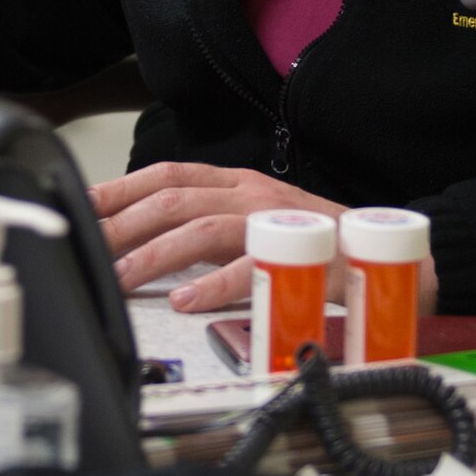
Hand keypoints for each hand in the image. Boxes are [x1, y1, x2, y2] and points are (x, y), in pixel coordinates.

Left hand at [89, 162, 437, 315]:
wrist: (394, 252)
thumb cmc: (318, 240)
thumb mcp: (254, 219)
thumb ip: (206, 221)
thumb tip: (141, 235)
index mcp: (236, 182)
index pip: (165, 174)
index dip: (119, 189)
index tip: (80, 207)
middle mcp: (251, 194)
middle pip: (173, 198)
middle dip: (122, 223)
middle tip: (88, 248)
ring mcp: (277, 222)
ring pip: (203, 227)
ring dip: (156, 253)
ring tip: (124, 276)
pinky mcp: (304, 257)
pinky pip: (255, 268)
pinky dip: (216, 286)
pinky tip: (187, 301)